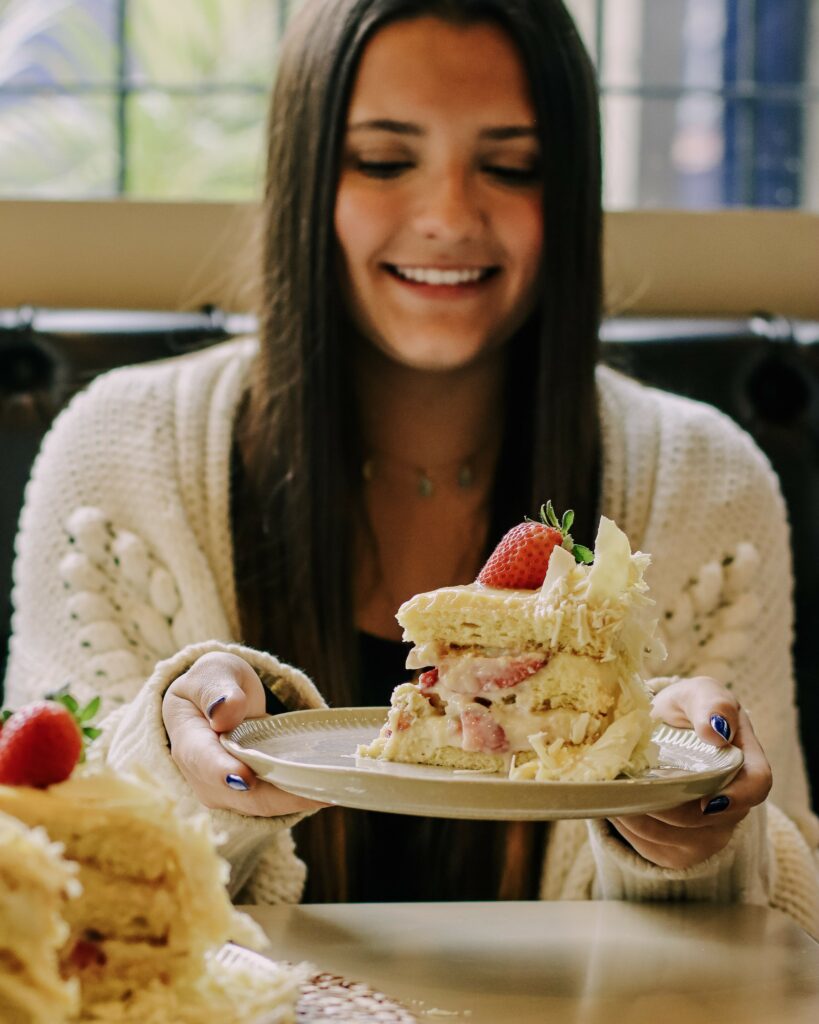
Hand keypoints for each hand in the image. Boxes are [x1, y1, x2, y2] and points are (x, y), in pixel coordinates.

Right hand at [162, 651, 324, 815]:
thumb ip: (216, 689)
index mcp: (188, 740)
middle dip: (280, 797)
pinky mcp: (247, 796)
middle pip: (241, 795)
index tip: (245, 779)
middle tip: (321, 791)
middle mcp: (202, 776)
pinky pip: (275, 801)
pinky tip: (328, 789)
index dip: (223, 772)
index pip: (202, 760)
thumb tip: (225, 712)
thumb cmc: (213, 685)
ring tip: (333, 790)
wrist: (212, 703)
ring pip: (263, 804)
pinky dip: (300, 796)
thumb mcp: (213, 673)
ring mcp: (225, 792)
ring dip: (297, 799)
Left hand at [607, 676, 771, 868]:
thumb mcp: (697, 694)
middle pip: (712, 822)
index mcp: (745, 760)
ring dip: (647, 822)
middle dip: (672, 811)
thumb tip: (716, 731)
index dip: (737, 798)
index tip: (706, 801)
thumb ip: (711, 703)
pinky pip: (661, 850)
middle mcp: (734, 801)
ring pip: (683, 841)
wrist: (657, 732)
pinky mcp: (683, 846)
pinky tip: (619, 810)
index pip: (757, 786)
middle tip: (636, 789)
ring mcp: (711, 828)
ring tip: (618, 797)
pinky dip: (635, 833)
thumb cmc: (685, 710)